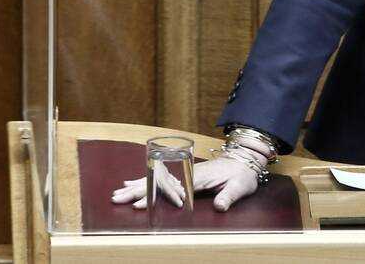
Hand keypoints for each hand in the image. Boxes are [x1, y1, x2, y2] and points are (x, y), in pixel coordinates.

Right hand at [110, 139, 267, 211]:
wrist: (246, 157)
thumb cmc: (243, 173)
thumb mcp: (240, 186)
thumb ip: (229, 196)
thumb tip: (220, 207)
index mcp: (198, 177)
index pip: (172, 189)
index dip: (155, 197)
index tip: (139, 204)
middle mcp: (187, 173)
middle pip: (158, 182)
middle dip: (137, 191)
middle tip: (118, 199)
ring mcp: (184, 171)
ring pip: (156, 178)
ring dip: (136, 186)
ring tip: (118, 193)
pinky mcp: (184, 173)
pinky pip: (161, 177)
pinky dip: (144, 179)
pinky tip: (131, 182)